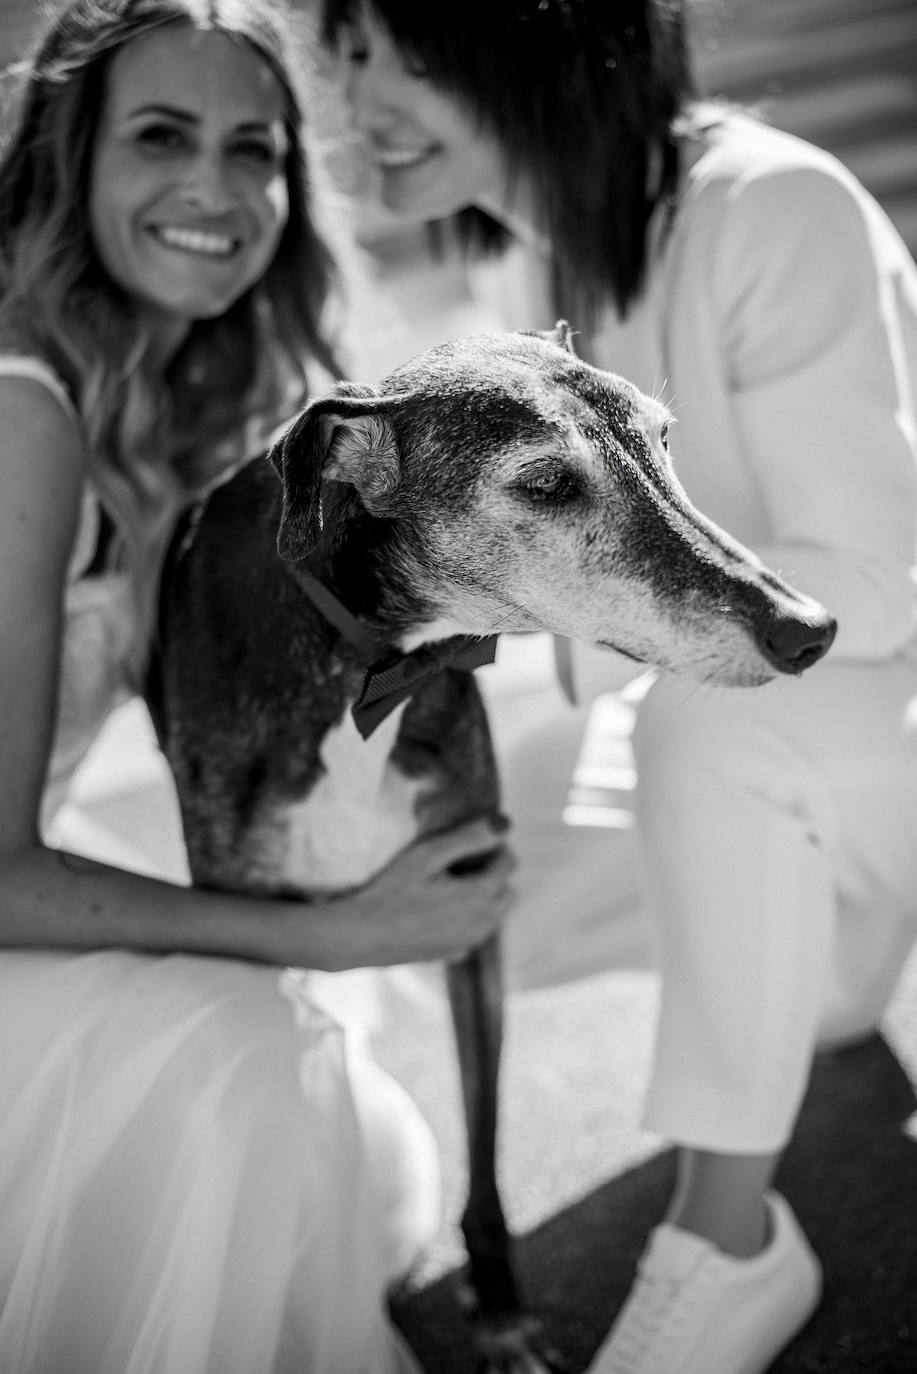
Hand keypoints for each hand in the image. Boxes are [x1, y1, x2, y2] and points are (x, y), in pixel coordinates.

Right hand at [298, 818, 515, 969]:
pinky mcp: (453, 954)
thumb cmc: (390, 890)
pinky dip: (467, 918)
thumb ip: (470, 837)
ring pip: (494, 913)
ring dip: (482, 895)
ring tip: (447, 882)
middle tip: (456, 860)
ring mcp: (469, 942)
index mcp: (481, 896)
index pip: (508, 862)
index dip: (491, 845)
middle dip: (491, 871)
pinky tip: (438, 909)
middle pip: (506, 889)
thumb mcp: (428, 855)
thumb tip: (505, 823)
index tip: (466, 839)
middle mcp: (483, 923)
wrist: (359, 936)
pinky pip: (474, 931)